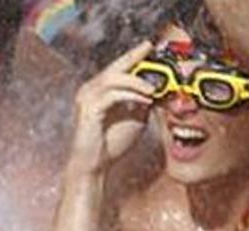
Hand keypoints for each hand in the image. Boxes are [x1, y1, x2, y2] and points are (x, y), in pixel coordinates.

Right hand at [70, 41, 155, 173]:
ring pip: (113, 78)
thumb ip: (143, 102)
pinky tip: (146, 100)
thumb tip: (161, 88)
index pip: (118, 67)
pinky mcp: (89, 110)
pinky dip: (131, 95)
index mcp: (99, 89)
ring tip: (155, 88)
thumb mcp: (135, 118)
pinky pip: (112, 95)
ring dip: (137, 81)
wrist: (94, 165)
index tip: (151, 46)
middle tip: (150, 47)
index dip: (134, 56)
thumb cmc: (111, 143)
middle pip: (114, 66)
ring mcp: (87, 98)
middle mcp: (90, 89)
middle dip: (134, 56)